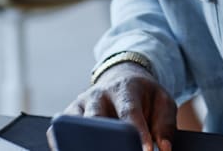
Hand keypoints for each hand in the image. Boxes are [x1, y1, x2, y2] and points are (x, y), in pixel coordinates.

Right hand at [50, 63, 176, 150]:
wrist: (123, 79)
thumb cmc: (144, 96)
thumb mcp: (163, 102)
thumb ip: (165, 125)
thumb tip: (163, 148)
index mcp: (125, 88)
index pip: (129, 112)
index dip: (136, 132)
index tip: (144, 150)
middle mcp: (99, 95)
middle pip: (96, 118)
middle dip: (106, 139)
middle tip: (119, 150)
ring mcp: (81, 105)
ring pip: (76, 125)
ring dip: (84, 142)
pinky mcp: (68, 115)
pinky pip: (58, 132)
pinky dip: (62, 144)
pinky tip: (73, 150)